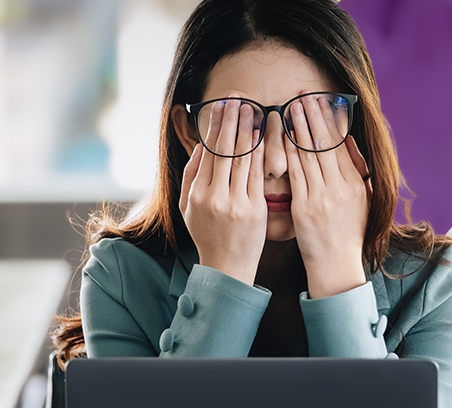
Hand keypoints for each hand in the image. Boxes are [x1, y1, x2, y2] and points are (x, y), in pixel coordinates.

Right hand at [178, 94, 266, 285]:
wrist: (227, 267)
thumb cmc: (208, 236)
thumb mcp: (188, 208)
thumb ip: (191, 176)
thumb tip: (200, 147)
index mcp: (197, 194)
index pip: (208, 152)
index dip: (215, 126)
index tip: (222, 105)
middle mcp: (214, 196)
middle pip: (224, 150)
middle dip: (231, 120)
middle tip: (238, 97)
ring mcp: (235, 203)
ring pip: (242, 159)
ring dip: (247, 130)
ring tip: (252, 108)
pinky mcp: (254, 210)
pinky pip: (258, 175)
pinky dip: (260, 154)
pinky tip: (263, 137)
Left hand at [284, 94, 371, 297]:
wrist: (337, 266)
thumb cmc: (347, 234)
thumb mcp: (362, 200)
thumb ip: (357, 171)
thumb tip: (350, 142)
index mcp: (355, 184)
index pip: (341, 144)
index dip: (330, 120)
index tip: (321, 100)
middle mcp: (340, 187)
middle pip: (325, 143)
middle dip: (313, 116)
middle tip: (303, 94)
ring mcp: (322, 197)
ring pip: (310, 154)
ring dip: (299, 127)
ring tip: (291, 106)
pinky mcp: (305, 208)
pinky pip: (296, 174)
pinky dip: (289, 152)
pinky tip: (282, 137)